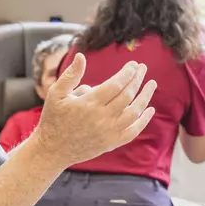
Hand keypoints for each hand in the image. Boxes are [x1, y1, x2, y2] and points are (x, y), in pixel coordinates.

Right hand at [33, 54, 157, 169]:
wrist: (52, 150)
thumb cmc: (53, 118)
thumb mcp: (56, 93)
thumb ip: (71, 75)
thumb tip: (81, 56)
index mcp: (89, 104)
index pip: (115, 84)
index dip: (127, 73)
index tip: (134, 64)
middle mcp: (101, 118)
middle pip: (127, 96)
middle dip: (137, 80)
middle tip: (143, 68)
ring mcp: (108, 132)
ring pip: (133, 113)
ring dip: (145, 97)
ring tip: (152, 84)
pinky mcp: (111, 143)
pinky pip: (133, 131)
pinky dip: (143, 120)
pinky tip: (150, 110)